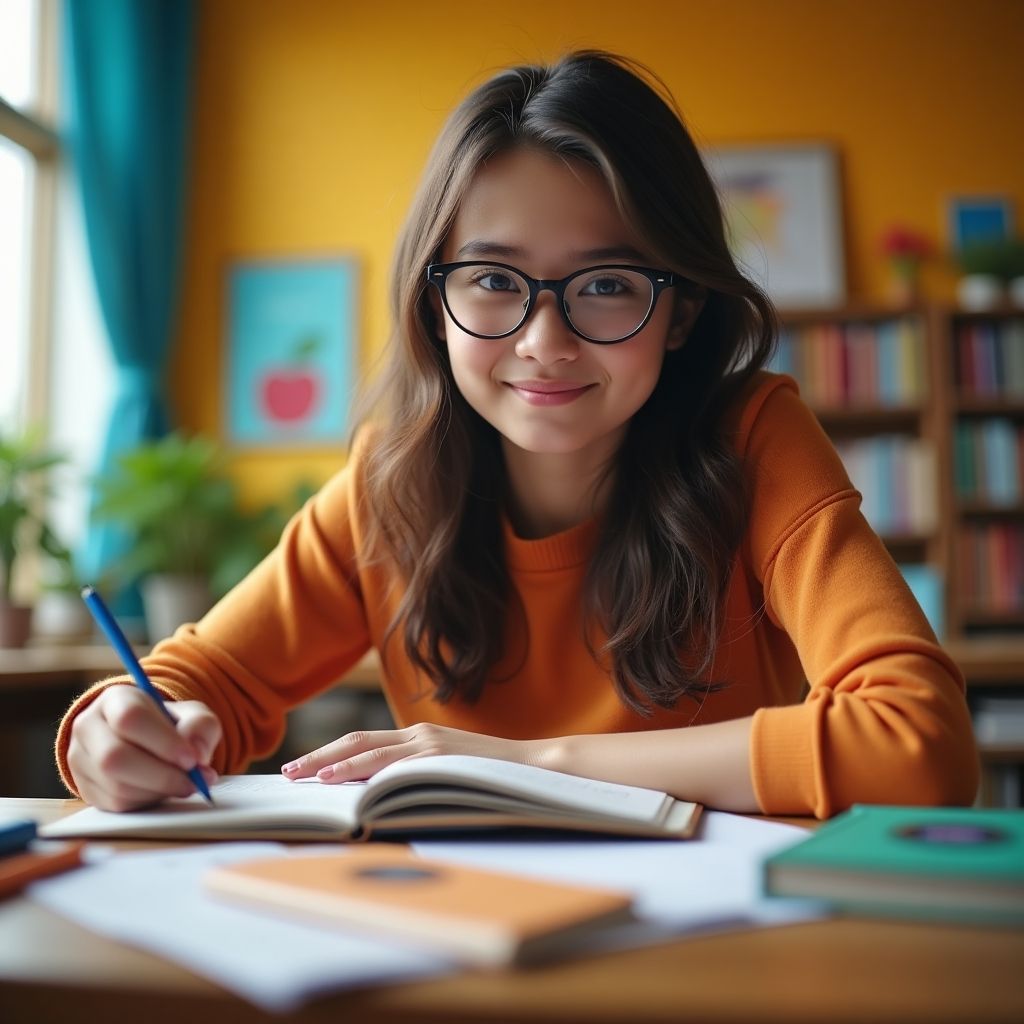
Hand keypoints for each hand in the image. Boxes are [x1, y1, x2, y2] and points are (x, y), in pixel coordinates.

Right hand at [67, 684, 220, 810]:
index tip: (191, 759)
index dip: (163, 741)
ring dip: (158, 790)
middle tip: (194, 781)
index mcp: (114, 699)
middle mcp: (88, 726)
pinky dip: (147, 801)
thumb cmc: (170, 726)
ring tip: (185, 784)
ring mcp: (80, 759)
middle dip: (161, 774)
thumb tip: (196, 752)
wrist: (146, 742)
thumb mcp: (192, 715)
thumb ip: (200, 726)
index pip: (130, 717)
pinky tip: (164, 791)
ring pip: (115, 785)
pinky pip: (115, 804)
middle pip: (115, 756)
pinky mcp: (85, 788)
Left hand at [281, 723, 539, 783]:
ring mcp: (428, 744)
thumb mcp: (445, 772)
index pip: (362, 742)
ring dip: (332, 764)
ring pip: (368, 750)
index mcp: (417, 737)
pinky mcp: (438, 756)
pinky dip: (362, 771)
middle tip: (286, 772)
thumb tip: (375, 796)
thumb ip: (414, 776)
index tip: (301, 768)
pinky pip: (392, 764)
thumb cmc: (489, 776)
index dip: (329, 754)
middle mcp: (418, 735)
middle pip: (356, 741)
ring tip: (303, 777)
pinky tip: (340, 782)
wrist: (534, 766)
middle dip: (318, 757)